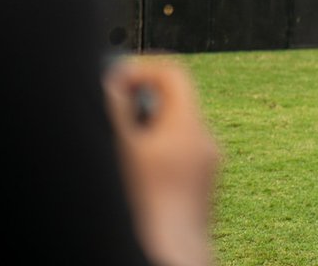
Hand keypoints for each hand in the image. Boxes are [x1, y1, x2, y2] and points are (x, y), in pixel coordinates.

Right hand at [105, 58, 218, 265]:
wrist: (170, 254)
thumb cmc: (144, 205)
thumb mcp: (123, 149)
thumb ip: (116, 109)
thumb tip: (113, 79)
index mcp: (190, 125)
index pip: (172, 72)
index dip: (140, 69)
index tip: (112, 84)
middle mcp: (205, 141)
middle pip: (173, 101)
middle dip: (139, 105)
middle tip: (110, 122)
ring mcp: (207, 166)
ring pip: (174, 133)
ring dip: (145, 135)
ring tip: (119, 156)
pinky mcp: (202, 187)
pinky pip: (179, 157)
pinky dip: (157, 157)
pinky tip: (134, 180)